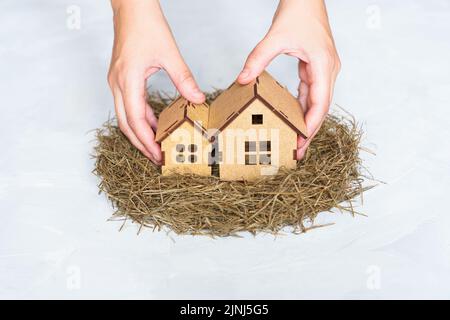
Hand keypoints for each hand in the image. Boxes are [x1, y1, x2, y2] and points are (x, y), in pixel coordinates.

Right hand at [108, 0, 204, 163]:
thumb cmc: (145, 25)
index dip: (147, 142)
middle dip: (141, 144)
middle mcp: (117, 84)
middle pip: (126, 125)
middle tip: (157, 159)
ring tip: (156, 146)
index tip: (159, 155)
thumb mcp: (169, 54)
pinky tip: (155, 124)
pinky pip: (128, 106)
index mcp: (128, 80)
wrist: (131, 7)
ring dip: (140, 133)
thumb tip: (197, 100)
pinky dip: (141, 118)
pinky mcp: (120, 78)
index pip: (136, 121)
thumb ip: (184, 79)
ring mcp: (116, 82)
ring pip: (125, 117)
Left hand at [237, 0, 339, 158]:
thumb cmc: (299, 12)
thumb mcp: (275, 37)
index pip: (320, 103)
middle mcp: (329, 71)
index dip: (310, 125)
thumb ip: (257, 60)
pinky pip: (311, 93)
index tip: (301, 141)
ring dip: (307, 121)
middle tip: (298, 152)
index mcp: (324, 66)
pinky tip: (292, 118)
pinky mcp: (317, 67)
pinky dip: (303, 107)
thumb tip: (242, 80)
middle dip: (310, 131)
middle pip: (321, 108)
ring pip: (317, 103)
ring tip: (295, 141)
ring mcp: (324, 70)